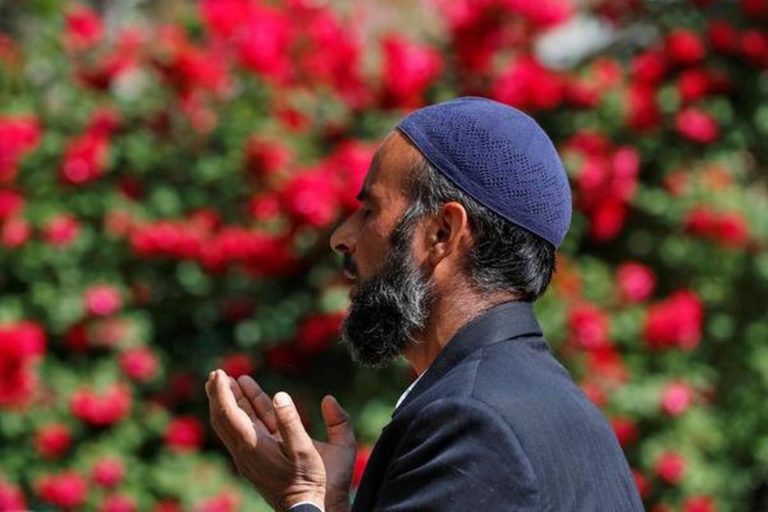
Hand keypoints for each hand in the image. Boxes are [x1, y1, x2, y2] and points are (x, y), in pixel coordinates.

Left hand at [205, 369, 326, 510]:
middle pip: (225, 418)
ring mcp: (251, 457)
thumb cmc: (314, 481)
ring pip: (235, 423)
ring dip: (233, 401)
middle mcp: (247, 452)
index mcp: (254, 447)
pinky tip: (250, 401)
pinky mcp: (260, 459)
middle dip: (220, 394)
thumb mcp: (306, 450)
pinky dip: (245, 411)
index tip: (219, 373)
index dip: (222, 392)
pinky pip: (246, 430)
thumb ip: (292, 422)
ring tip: (231, 382)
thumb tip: (280, 396)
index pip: (230, 413)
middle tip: (217, 374)